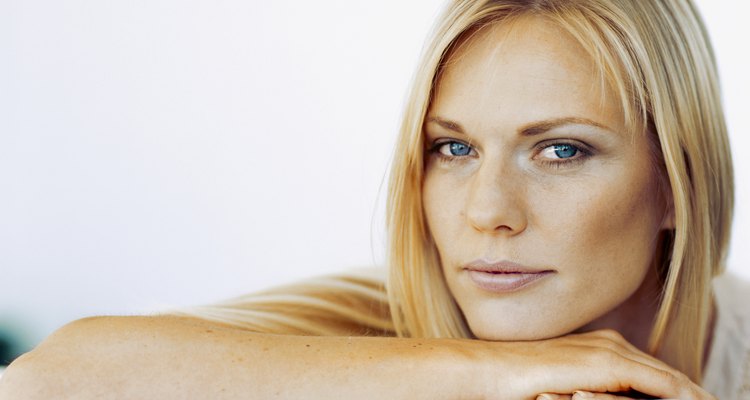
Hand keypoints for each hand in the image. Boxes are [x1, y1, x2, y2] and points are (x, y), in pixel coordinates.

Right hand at [469, 329, 715, 399]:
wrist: (489, 372)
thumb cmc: (519, 384)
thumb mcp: (566, 388)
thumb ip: (592, 390)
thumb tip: (604, 397)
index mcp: (603, 348)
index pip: (653, 375)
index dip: (677, 393)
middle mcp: (611, 344)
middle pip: (667, 376)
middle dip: (691, 395)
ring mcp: (610, 351)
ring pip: (671, 380)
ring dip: (692, 397)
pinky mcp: (608, 363)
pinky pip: (662, 385)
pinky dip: (682, 396)